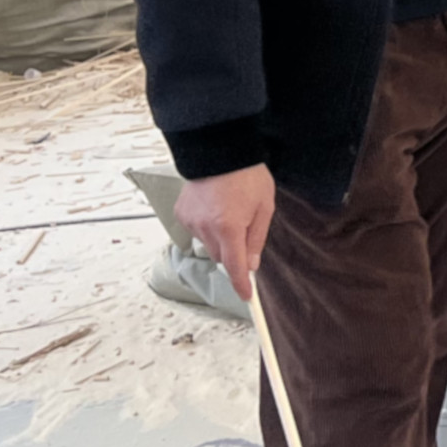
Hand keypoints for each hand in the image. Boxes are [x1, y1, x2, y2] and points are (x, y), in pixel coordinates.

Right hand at [177, 163, 276, 302]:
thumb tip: (252, 265)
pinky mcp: (181, 213)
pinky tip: (214, 206)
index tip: (246, 296)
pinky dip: (206, 225)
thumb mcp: (264, 206)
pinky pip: (196, 230)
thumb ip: (257, 238)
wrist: (220, 150)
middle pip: (220, 257)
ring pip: (208, 244)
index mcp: (229, 226)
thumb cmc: (247, 176)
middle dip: (233, 251)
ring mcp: (191, 220)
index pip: (234, 266)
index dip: (240, 284)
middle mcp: (206, 227)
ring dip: (219, 237)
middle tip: (243, 228)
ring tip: (228, 210)